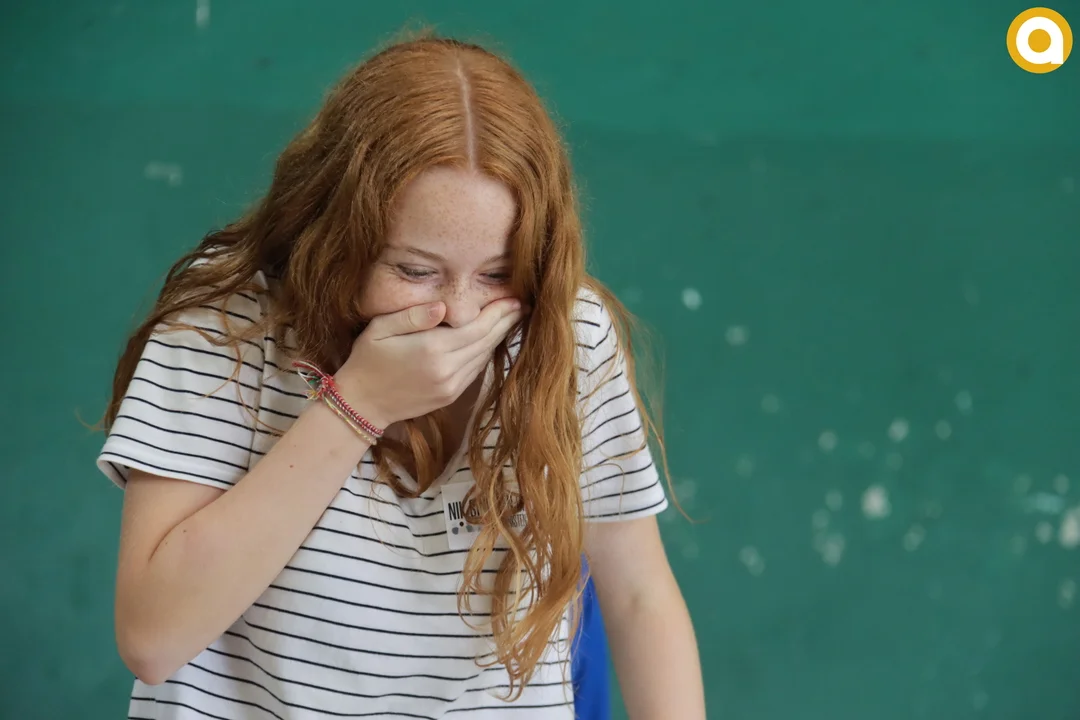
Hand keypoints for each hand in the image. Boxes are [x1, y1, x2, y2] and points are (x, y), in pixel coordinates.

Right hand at [335, 298, 523, 427]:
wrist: (361, 404)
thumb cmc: (367, 360)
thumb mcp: (380, 329)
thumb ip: (413, 316)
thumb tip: (443, 307)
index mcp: (432, 349)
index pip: (477, 327)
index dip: (499, 313)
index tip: (514, 298)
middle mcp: (447, 370)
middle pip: (486, 342)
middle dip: (506, 323)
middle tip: (522, 306)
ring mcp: (450, 386)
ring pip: (483, 357)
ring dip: (498, 338)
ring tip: (511, 320)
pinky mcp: (450, 396)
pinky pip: (475, 371)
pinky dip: (485, 354)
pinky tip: (489, 341)